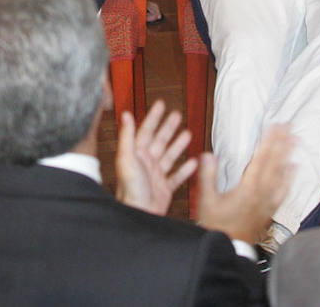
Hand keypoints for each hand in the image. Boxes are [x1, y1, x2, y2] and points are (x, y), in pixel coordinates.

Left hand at [115, 99, 197, 216]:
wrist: (138, 215)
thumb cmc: (130, 189)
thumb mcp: (127, 159)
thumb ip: (127, 136)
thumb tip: (125, 115)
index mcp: (137, 154)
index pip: (146, 130)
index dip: (154, 117)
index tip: (161, 104)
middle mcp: (146, 163)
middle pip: (160, 141)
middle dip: (168, 127)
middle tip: (177, 115)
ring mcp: (156, 176)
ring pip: (169, 156)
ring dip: (178, 145)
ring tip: (188, 134)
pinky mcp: (164, 189)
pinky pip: (176, 177)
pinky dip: (185, 170)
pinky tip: (194, 162)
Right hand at [196, 123, 293, 243]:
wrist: (230, 248)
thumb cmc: (217, 226)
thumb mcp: (207, 200)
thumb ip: (208, 176)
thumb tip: (208, 155)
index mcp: (247, 188)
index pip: (261, 159)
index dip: (268, 141)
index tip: (274, 126)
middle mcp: (262, 193)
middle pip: (274, 163)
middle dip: (281, 142)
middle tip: (289, 125)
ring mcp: (268, 201)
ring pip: (282, 174)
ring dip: (288, 155)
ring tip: (295, 139)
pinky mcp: (270, 209)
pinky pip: (284, 190)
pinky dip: (290, 177)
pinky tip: (295, 168)